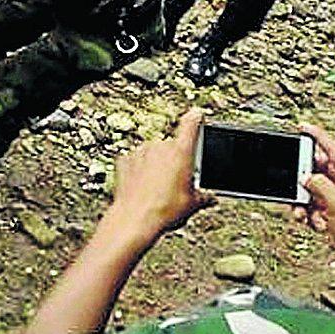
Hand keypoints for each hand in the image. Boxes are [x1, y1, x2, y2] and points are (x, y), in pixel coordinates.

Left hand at [106, 109, 214, 239]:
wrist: (135, 219)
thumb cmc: (165, 210)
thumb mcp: (193, 204)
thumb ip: (204, 196)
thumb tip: (210, 198)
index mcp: (181, 152)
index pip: (191, 124)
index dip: (196, 118)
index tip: (197, 114)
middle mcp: (160, 146)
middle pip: (171, 145)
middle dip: (174, 159)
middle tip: (176, 179)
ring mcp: (140, 151)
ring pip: (152, 153)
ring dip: (155, 163)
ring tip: (157, 187)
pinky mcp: (124, 160)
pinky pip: (136, 160)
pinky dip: (139, 169)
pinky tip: (142, 185)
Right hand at [301, 123, 334, 292]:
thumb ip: (320, 186)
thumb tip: (305, 176)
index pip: (330, 149)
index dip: (315, 136)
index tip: (301, 127)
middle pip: (316, 170)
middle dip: (302, 181)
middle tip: (295, 187)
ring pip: (311, 190)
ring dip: (304, 203)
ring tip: (306, 216)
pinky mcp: (334, 211)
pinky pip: (313, 205)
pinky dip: (309, 214)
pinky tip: (315, 223)